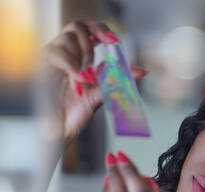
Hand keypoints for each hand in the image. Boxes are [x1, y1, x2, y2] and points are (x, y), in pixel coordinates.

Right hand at [41, 21, 148, 145]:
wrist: (59, 130)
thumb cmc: (76, 114)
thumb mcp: (102, 95)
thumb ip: (119, 81)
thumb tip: (142, 71)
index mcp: (82, 59)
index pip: (90, 30)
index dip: (102, 29)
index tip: (114, 40)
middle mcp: (67, 54)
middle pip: (79, 26)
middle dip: (92, 38)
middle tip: (97, 60)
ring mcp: (54, 58)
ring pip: (68, 36)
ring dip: (81, 55)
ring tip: (83, 77)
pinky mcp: (41, 63)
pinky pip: (56, 51)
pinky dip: (70, 64)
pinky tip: (76, 79)